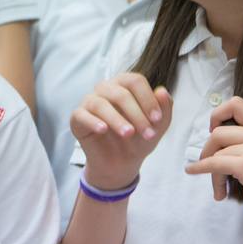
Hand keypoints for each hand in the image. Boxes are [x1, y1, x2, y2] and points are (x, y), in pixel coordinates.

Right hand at [70, 73, 173, 188]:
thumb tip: (162, 91)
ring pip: (100, 103)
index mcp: (124, 85)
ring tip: (128, 134)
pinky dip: (93, 121)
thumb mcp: (158, 126)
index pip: (135, 81)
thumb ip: (164, 108)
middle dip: (137, 114)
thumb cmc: (139, 138)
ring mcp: (89, 102)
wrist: (121, 162)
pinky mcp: (77, 118)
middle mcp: (105, 89)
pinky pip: (81, 115)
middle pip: (119, 93)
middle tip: (148, 133)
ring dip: (117, 119)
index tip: (157, 119)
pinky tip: (103, 130)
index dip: (148, 99)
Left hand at [185, 96, 242, 222]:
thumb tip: (216, 138)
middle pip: (218, 132)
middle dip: (208, 150)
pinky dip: (200, 168)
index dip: (218, 114)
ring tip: (219, 186)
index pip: (237, 104)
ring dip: (211, 170)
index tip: (213, 130)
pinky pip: (214, 163)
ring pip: (216, 152)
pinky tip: (193, 172)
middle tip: (210, 164)